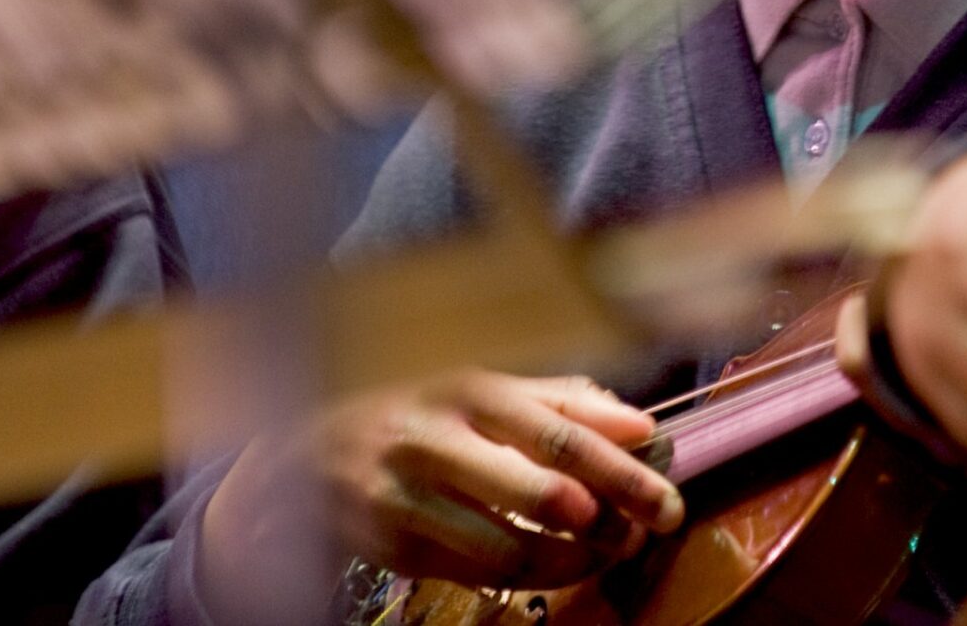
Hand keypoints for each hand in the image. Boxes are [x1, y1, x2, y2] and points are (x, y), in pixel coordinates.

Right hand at [200, 371, 682, 616]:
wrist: (301, 454)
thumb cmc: (414, 412)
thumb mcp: (478, 389)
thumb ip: (560, 400)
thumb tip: (637, 422)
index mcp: (468, 389)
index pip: (559, 432)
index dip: (621, 468)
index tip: (666, 495)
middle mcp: (437, 440)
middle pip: (542, 492)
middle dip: (605, 520)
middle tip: (639, 532)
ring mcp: (409, 499)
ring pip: (512, 549)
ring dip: (573, 560)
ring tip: (603, 554)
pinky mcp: (393, 548)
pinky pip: (477, 575)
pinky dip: (529, 578)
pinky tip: (554, 565)